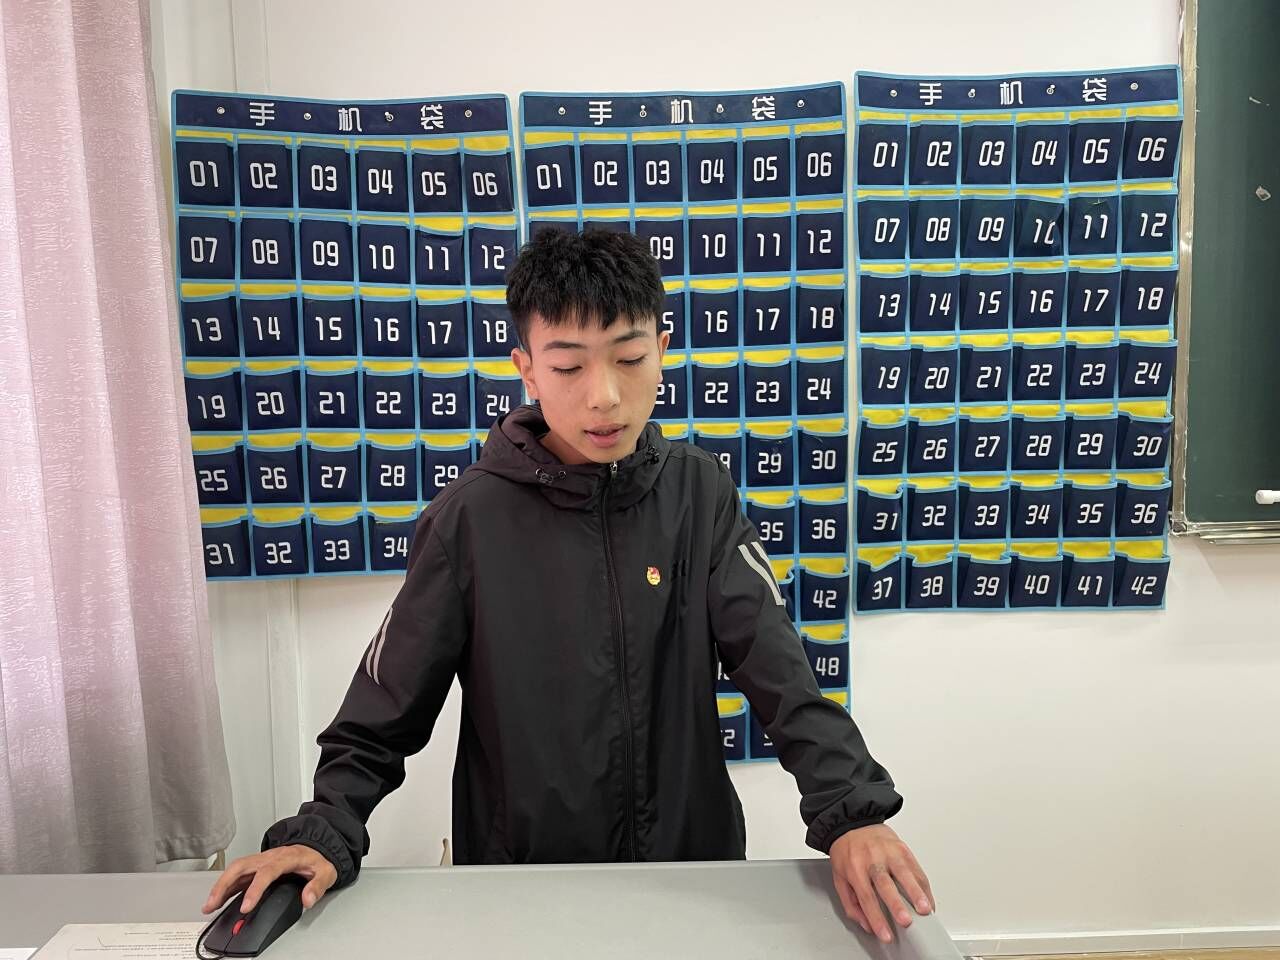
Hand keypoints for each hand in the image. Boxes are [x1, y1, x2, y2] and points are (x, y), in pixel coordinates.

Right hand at [202, 844, 337, 914]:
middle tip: (213, 904)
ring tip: (209, 904)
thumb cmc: (318, 859)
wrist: (316, 846)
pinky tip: (217, 898)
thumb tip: (308, 899)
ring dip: (220, 885)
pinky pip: (237, 873)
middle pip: (241, 866)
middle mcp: (269, 857)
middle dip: (224, 885)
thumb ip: (317, 885)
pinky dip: (225, 885)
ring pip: (235, 869)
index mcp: (286, 858)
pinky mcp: (256, 866)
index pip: (266, 872)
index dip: (254, 889)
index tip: (246, 906)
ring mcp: (261, 860)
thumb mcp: (326, 871)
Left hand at [829, 824, 934, 942]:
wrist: (852, 822)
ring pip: (904, 873)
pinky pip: (916, 867)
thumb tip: (867, 925)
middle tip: (905, 921)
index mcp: (854, 868)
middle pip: (885, 884)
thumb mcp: (839, 877)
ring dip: (916, 893)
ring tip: (925, 909)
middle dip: (896, 904)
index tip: (885, 934)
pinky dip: (923, 886)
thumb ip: (851, 904)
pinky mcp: (902, 847)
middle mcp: (872, 859)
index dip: (876, 918)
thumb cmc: (847, 852)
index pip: (866, 897)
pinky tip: (928, 899)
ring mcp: (888, 852)